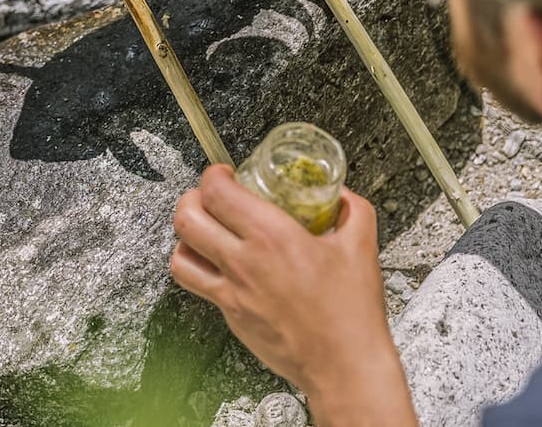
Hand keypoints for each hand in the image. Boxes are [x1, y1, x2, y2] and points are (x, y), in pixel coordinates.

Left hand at [171, 166, 416, 426]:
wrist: (345, 368)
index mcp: (272, 236)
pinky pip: (197, 286)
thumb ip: (350, 208)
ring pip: (180, 257)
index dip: (214, 175)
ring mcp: (232, 294)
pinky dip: (198, 267)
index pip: (216, 193)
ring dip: (186, 236)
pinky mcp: (231, 318)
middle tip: (209, 196)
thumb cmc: (351, 311)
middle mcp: (243, 263)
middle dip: (191, 198)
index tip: (226, 173)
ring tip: (205, 228)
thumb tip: (339, 193)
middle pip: (186, 218)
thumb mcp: (361, 244)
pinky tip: (218, 262)